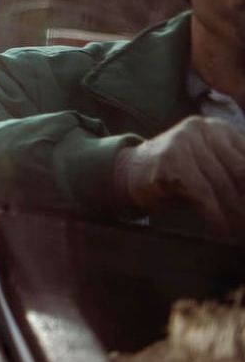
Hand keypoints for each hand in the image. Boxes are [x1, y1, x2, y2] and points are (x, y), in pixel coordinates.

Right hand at [115, 116, 244, 237]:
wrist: (129, 172)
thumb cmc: (177, 174)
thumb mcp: (209, 166)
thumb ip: (234, 175)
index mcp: (219, 129)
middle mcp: (202, 128)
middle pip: (239, 171)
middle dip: (244, 201)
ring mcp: (182, 141)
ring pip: (220, 183)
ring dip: (233, 213)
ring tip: (239, 233)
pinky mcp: (168, 160)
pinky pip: (200, 192)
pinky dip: (214, 214)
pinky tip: (221, 229)